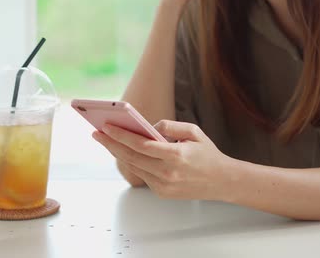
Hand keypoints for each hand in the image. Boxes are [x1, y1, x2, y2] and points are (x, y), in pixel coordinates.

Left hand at [92, 120, 229, 200]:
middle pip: (131, 157)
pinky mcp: (162, 192)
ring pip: (134, 166)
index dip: (121, 135)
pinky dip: (133, 162)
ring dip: (118, 153)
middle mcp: (167, 173)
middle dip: (111, 143)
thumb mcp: (193, 131)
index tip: (106, 126)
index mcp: (176, 155)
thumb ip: (169, 126)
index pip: (141, 144)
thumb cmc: (208, 154)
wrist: (222, 181)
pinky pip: (142, 175)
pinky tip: (124, 152)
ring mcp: (164, 185)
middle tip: (97, 133)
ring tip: (106, 140)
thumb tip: (148, 126)